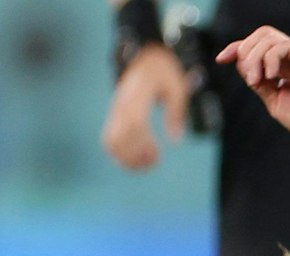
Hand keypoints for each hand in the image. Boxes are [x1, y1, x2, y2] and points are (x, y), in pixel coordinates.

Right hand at [101, 44, 189, 170]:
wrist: (146, 57)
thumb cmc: (164, 72)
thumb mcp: (177, 88)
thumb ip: (176, 113)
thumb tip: (175, 141)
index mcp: (136, 98)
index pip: (133, 124)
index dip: (143, 142)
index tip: (157, 152)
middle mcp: (121, 106)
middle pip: (116, 138)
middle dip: (134, 156)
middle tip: (155, 160)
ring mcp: (115, 112)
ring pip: (109, 142)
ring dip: (127, 159)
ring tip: (148, 162)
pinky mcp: (115, 116)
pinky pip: (110, 139)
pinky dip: (121, 154)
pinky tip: (140, 158)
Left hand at [215, 26, 289, 151]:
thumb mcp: (275, 101)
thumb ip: (259, 83)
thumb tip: (242, 65)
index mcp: (286, 69)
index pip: (258, 45)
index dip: (237, 48)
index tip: (221, 59)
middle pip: (262, 35)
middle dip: (245, 51)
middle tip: (250, 79)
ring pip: (269, 37)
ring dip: (256, 57)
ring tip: (258, 81)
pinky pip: (283, 46)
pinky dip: (270, 58)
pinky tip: (271, 76)